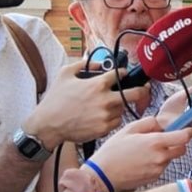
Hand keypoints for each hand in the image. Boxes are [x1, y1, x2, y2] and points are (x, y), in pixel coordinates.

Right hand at [24, 61, 147, 147]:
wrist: (48, 125)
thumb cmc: (55, 99)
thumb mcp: (65, 74)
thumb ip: (84, 64)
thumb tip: (99, 63)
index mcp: (97, 84)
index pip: (120, 75)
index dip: (123, 73)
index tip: (124, 74)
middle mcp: (105, 100)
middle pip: (135, 93)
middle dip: (142, 90)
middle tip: (143, 89)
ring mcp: (106, 115)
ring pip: (123, 108)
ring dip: (119, 105)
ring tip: (107, 105)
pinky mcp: (104, 128)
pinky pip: (117, 121)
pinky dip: (113, 118)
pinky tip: (102, 116)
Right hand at [89, 117, 191, 191]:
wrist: (102, 175)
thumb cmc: (113, 151)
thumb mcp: (129, 129)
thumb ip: (148, 123)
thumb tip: (160, 124)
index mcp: (155, 142)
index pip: (183, 137)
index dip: (189, 132)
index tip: (191, 130)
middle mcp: (160, 157)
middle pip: (182, 149)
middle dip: (177, 143)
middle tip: (164, 140)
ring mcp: (158, 170)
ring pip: (171, 158)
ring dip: (165, 153)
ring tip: (145, 152)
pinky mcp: (154, 178)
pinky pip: (161, 167)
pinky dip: (157, 163)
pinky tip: (142, 161)